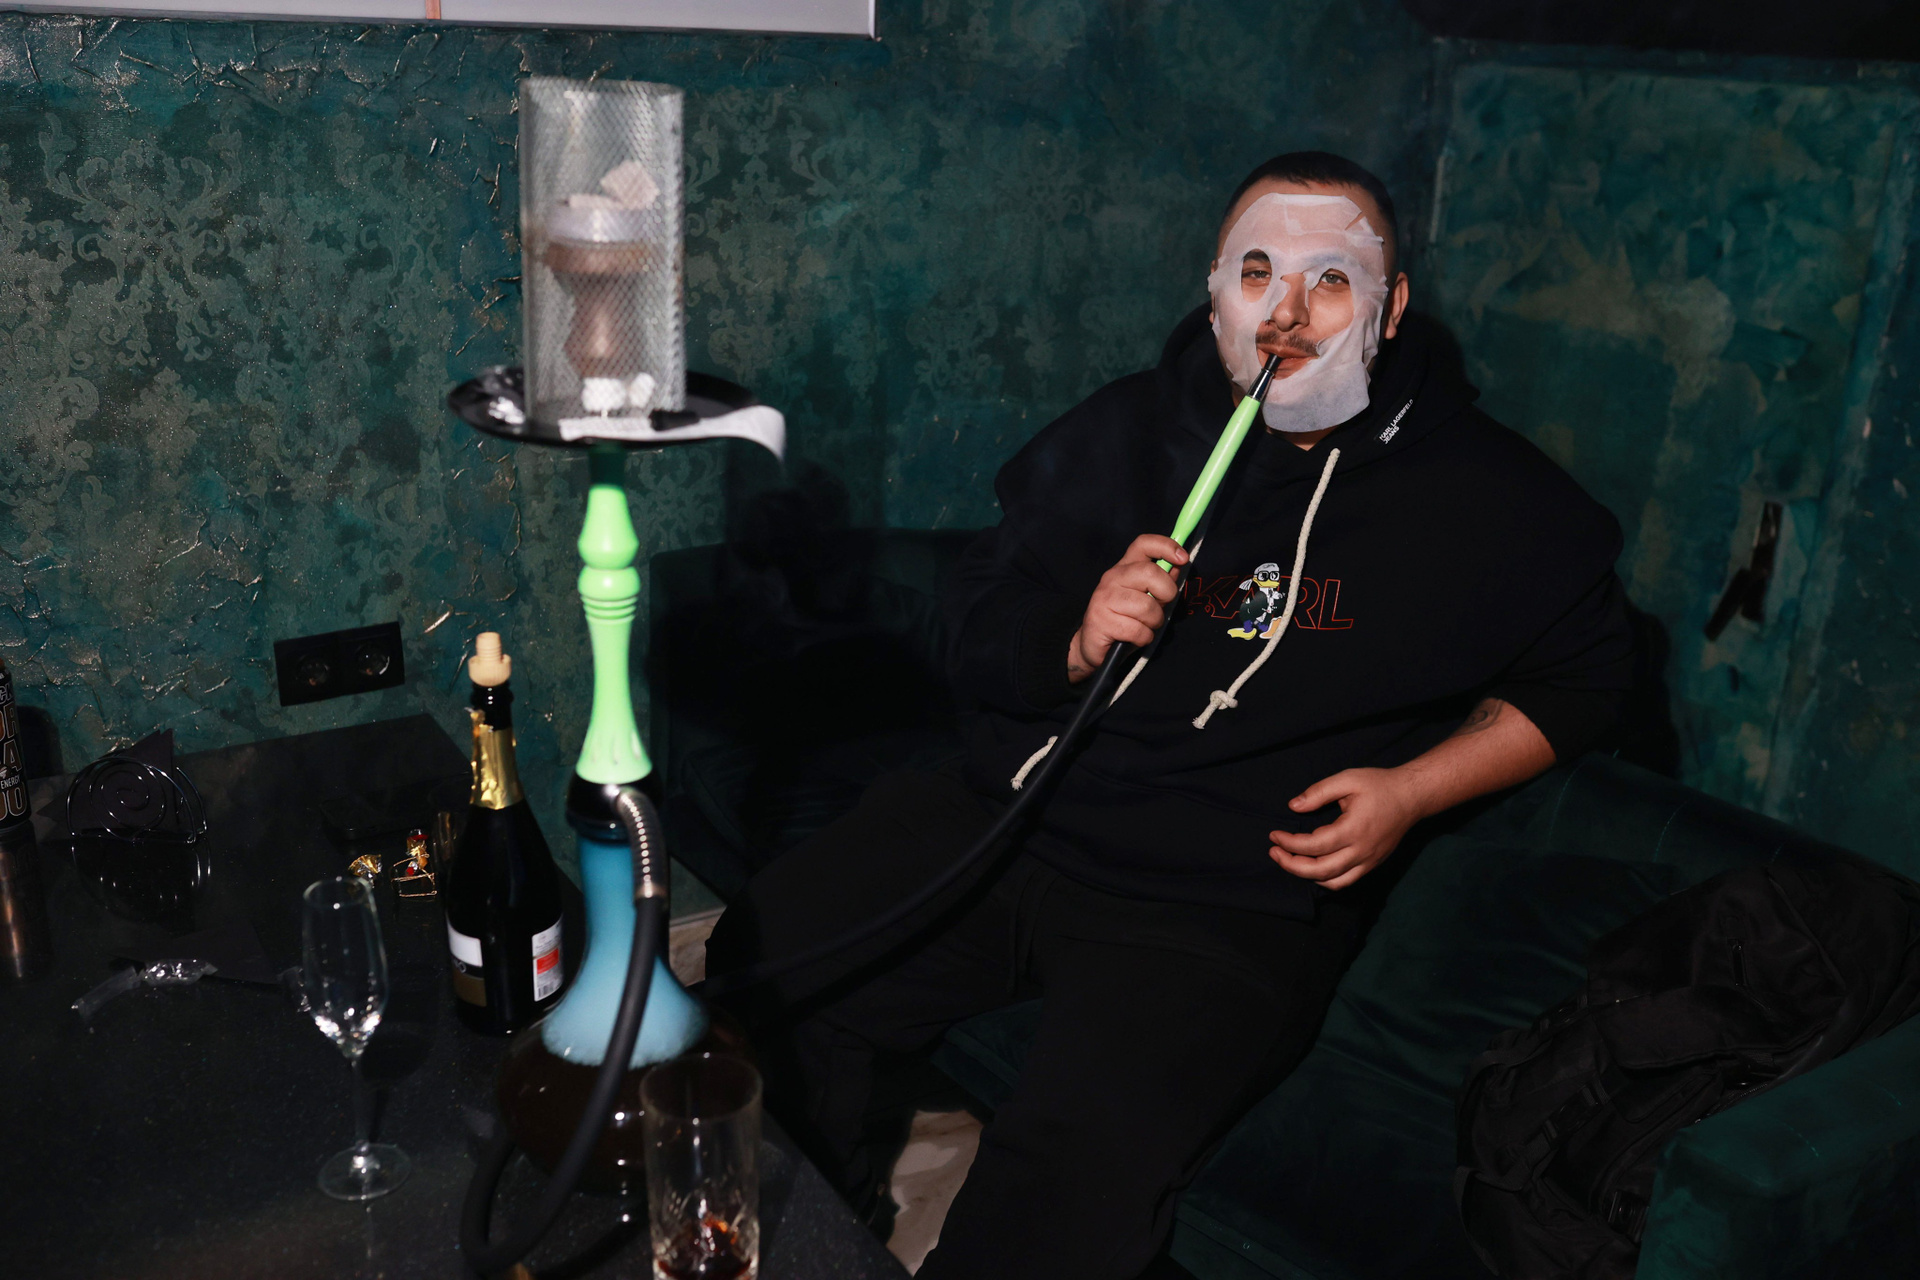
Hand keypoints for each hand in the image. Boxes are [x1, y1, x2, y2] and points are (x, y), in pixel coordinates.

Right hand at [1068, 535, 1186, 682]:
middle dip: (1166, 593)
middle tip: (1161, 606)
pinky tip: (1135, 638)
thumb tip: (1178, 564)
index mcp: (1125, 567)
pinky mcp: (1100, 620)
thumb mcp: (1146, 597)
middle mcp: (1112, 577)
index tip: (1183, 558)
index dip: (1166, 546)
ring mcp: (1104, 598)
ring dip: (1154, 622)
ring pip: (1147, 606)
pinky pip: (1137, 630)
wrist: (1092, 643)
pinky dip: (1144, 638)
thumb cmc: (1125, 619)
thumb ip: (1162, 581)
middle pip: (1150, 572)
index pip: (1143, 544)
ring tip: (1145, 626)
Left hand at [1268, 767, 1426, 890]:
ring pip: (1332, 882)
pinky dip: (1326, 880)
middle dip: (1291, 865)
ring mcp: (1368, 861)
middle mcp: (1361, 851)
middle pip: (1319, 871)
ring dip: (1306, 876)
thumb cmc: (1379, 785)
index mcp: (1353, 829)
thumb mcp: (1348, 779)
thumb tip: (1293, 806)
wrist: (1412, 797)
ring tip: (1290, 860)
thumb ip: (1318, 792)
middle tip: (1274, 851)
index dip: (1290, 843)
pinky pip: (1346, 882)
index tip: (1274, 835)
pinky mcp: (1372, 864)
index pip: (1313, 846)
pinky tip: (1313, 867)